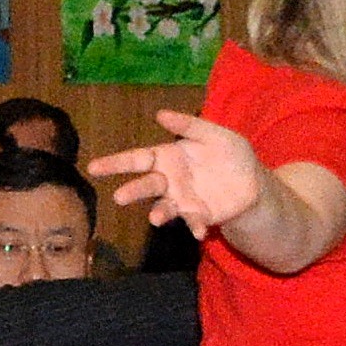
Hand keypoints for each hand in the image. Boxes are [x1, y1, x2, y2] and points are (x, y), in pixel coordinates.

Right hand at [90, 112, 267, 235]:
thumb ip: (188, 125)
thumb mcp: (213, 133)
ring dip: (159, 213)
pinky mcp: (198, 216)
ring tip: (155, 219)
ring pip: (163, 207)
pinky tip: (200, 231)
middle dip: (132, 191)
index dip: (114, 163)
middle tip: (119, 197)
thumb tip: (159, 114)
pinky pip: (193, 222)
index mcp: (167, 158)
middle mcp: (168, 181)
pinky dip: (195, 227)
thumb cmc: (228, 154)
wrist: (253, 182)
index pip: (136, 159)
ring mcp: (181, 201)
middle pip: (145, 185)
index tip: (93, 167)